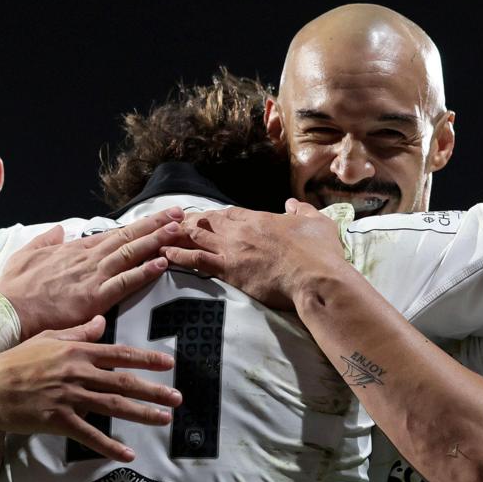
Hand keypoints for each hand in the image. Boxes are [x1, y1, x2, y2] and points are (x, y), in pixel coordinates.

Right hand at [0, 207, 186, 337]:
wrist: (8, 311)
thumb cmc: (15, 288)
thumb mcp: (26, 255)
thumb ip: (45, 241)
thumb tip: (58, 231)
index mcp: (76, 251)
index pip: (114, 234)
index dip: (139, 226)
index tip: (158, 218)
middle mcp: (88, 259)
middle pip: (128, 238)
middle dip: (156, 225)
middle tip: (181, 214)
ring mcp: (92, 277)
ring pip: (130, 254)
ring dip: (156, 241)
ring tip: (178, 230)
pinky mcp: (93, 297)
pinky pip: (124, 283)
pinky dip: (143, 272)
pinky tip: (161, 263)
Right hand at [0, 316, 180, 461]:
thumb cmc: (15, 362)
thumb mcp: (47, 339)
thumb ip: (78, 332)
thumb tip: (102, 322)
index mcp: (76, 351)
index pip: (119, 354)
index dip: (146, 359)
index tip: (169, 364)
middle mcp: (76, 372)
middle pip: (123, 382)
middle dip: (154, 390)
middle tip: (178, 397)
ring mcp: (67, 396)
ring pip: (113, 406)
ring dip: (142, 414)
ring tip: (164, 419)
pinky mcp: (57, 419)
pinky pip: (89, 434)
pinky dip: (110, 445)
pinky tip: (128, 454)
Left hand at [162, 200, 345, 308]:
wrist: (315, 277)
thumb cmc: (320, 253)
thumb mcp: (317, 223)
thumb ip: (302, 211)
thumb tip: (292, 204)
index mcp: (262, 218)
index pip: (232, 213)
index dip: (218, 215)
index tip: (208, 217)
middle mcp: (242, 230)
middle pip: (210, 221)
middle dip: (193, 222)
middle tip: (177, 224)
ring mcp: (232, 249)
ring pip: (198, 236)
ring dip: (180, 234)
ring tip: (162, 235)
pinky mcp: (228, 270)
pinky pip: (196, 259)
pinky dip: (178, 255)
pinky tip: (164, 253)